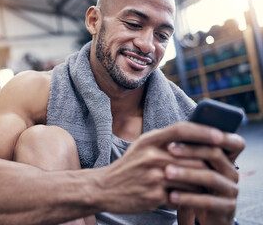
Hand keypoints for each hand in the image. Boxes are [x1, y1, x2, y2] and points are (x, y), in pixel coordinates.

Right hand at [97, 122, 214, 213]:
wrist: (105, 188)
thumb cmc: (128, 166)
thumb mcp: (142, 146)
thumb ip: (164, 139)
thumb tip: (193, 136)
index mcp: (149, 141)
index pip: (181, 129)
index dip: (203, 130)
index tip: (220, 135)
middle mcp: (151, 156)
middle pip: (193, 156)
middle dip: (209, 163)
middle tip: (219, 167)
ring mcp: (153, 177)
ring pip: (192, 178)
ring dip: (201, 183)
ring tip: (204, 184)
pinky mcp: (154, 196)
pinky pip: (182, 196)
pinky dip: (188, 197)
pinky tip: (187, 197)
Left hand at [165, 123, 244, 224]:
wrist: (199, 213)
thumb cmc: (191, 184)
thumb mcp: (189, 166)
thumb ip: (186, 150)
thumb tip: (168, 130)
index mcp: (224, 156)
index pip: (222, 138)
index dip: (204, 134)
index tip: (176, 135)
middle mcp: (230, 170)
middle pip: (214, 154)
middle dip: (190, 151)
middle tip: (168, 149)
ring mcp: (231, 189)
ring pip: (211, 177)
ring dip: (187, 173)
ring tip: (167, 172)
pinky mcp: (227, 207)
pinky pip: (208, 201)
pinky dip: (188, 198)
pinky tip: (171, 196)